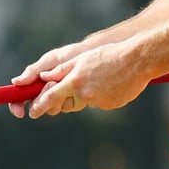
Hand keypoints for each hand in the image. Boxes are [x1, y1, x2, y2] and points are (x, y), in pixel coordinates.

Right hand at [7, 42, 90, 117]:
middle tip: (50, 84)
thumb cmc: (69, 55)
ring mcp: (58, 97)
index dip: (16, 106)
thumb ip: (33, 71)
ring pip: (51, 109)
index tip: (19, 111)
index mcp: (35, 82)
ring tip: (62, 81)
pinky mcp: (71, 101)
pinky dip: (67, 99)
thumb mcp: (50, 60)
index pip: (19, 97)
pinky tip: (73, 87)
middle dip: (40, 99)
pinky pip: (66, 107)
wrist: (92, 55)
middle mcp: (44, 92)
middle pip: (35, 106)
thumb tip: (15, 82)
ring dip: (54, 98)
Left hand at [24, 44, 147, 119]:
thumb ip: (61, 70)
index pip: (51, 98)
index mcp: (74, 81)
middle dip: (66, 99)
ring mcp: (98, 102)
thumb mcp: (81, 59)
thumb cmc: (108, 56)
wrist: (137, 61)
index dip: (39, 106)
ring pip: (85, 103)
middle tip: (76, 86)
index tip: (32, 112)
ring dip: (86, 94)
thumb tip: (43, 78)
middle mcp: (84, 94)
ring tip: (100, 77)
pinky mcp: (110, 106)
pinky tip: (111, 82)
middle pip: (67, 104)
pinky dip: (101, 95)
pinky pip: (100, 103)